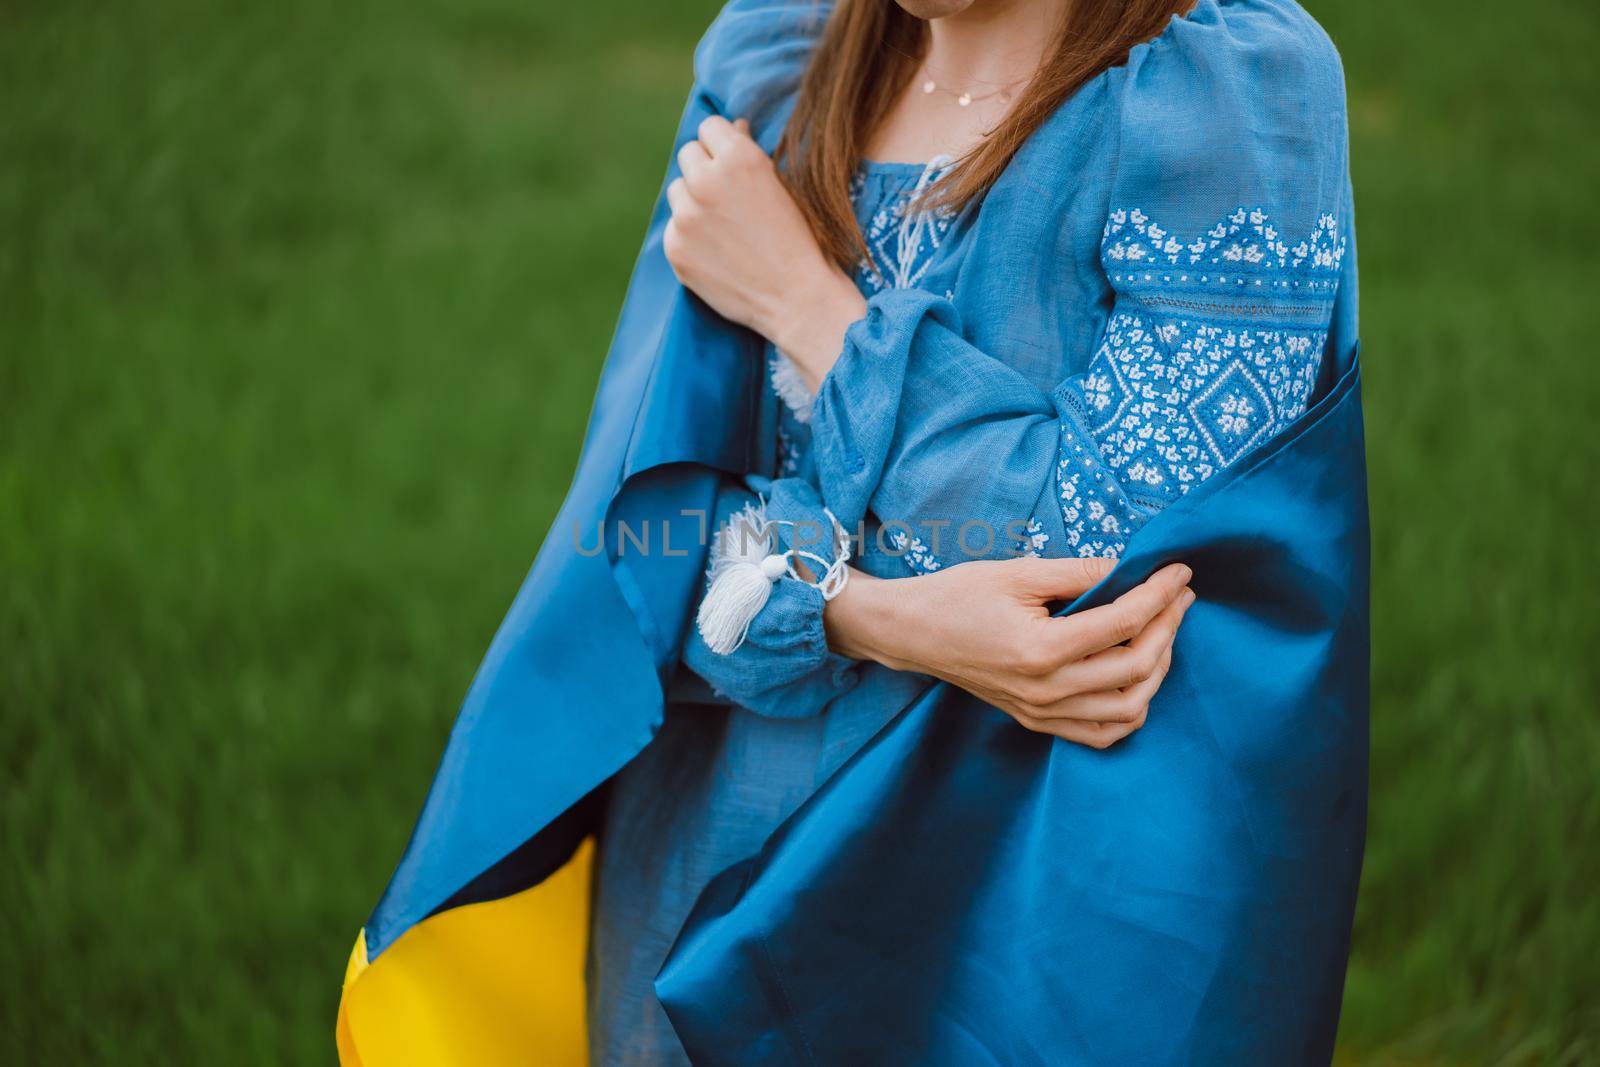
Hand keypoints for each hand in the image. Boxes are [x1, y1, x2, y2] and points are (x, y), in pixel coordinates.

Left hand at [664, 116, 864, 387]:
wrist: (797, 298)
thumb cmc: (799, 240)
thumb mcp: (783, 186)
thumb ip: (749, 154)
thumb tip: (731, 128)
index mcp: (738, 158)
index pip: (710, 127)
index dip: (723, 144)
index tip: (732, 163)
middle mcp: (706, 182)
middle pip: (688, 154)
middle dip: (705, 168)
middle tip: (728, 195)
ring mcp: (686, 217)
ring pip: (677, 191)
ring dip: (694, 201)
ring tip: (725, 227)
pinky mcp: (675, 248)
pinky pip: (674, 228)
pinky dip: (690, 236)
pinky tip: (718, 252)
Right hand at [825, 557, 1194, 749]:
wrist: (913, 632)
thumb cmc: (959, 595)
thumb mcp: (1020, 572)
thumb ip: (1081, 572)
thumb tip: (1133, 569)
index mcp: (1041, 648)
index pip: (1124, 622)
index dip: (1160, 594)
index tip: (1179, 572)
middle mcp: (1046, 689)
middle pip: (1137, 666)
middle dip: (1169, 626)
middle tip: (1178, 596)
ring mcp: (1042, 713)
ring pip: (1130, 707)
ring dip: (1158, 669)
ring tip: (1162, 633)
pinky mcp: (1038, 722)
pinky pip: (1103, 733)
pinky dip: (1132, 709)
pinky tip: (1138, 677)